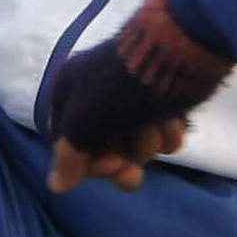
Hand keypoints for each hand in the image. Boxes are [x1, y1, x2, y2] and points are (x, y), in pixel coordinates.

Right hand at [37, 0, 236, 189]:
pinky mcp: (164, 102)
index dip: (85, 163)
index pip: (67, 143)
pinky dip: (167, 134)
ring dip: (145, 144)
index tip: (107, 166)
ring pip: (134, 144)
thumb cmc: (122, 86)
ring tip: (153, 124)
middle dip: (119, 160)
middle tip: (129, 169)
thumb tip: (56, 185)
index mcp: (71, 91)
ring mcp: (133, 100)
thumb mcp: (85, 121)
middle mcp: (98, 95)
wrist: (180, 50)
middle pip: (103, 149)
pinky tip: (172, 121)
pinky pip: (161, 135)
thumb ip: (68, 156)